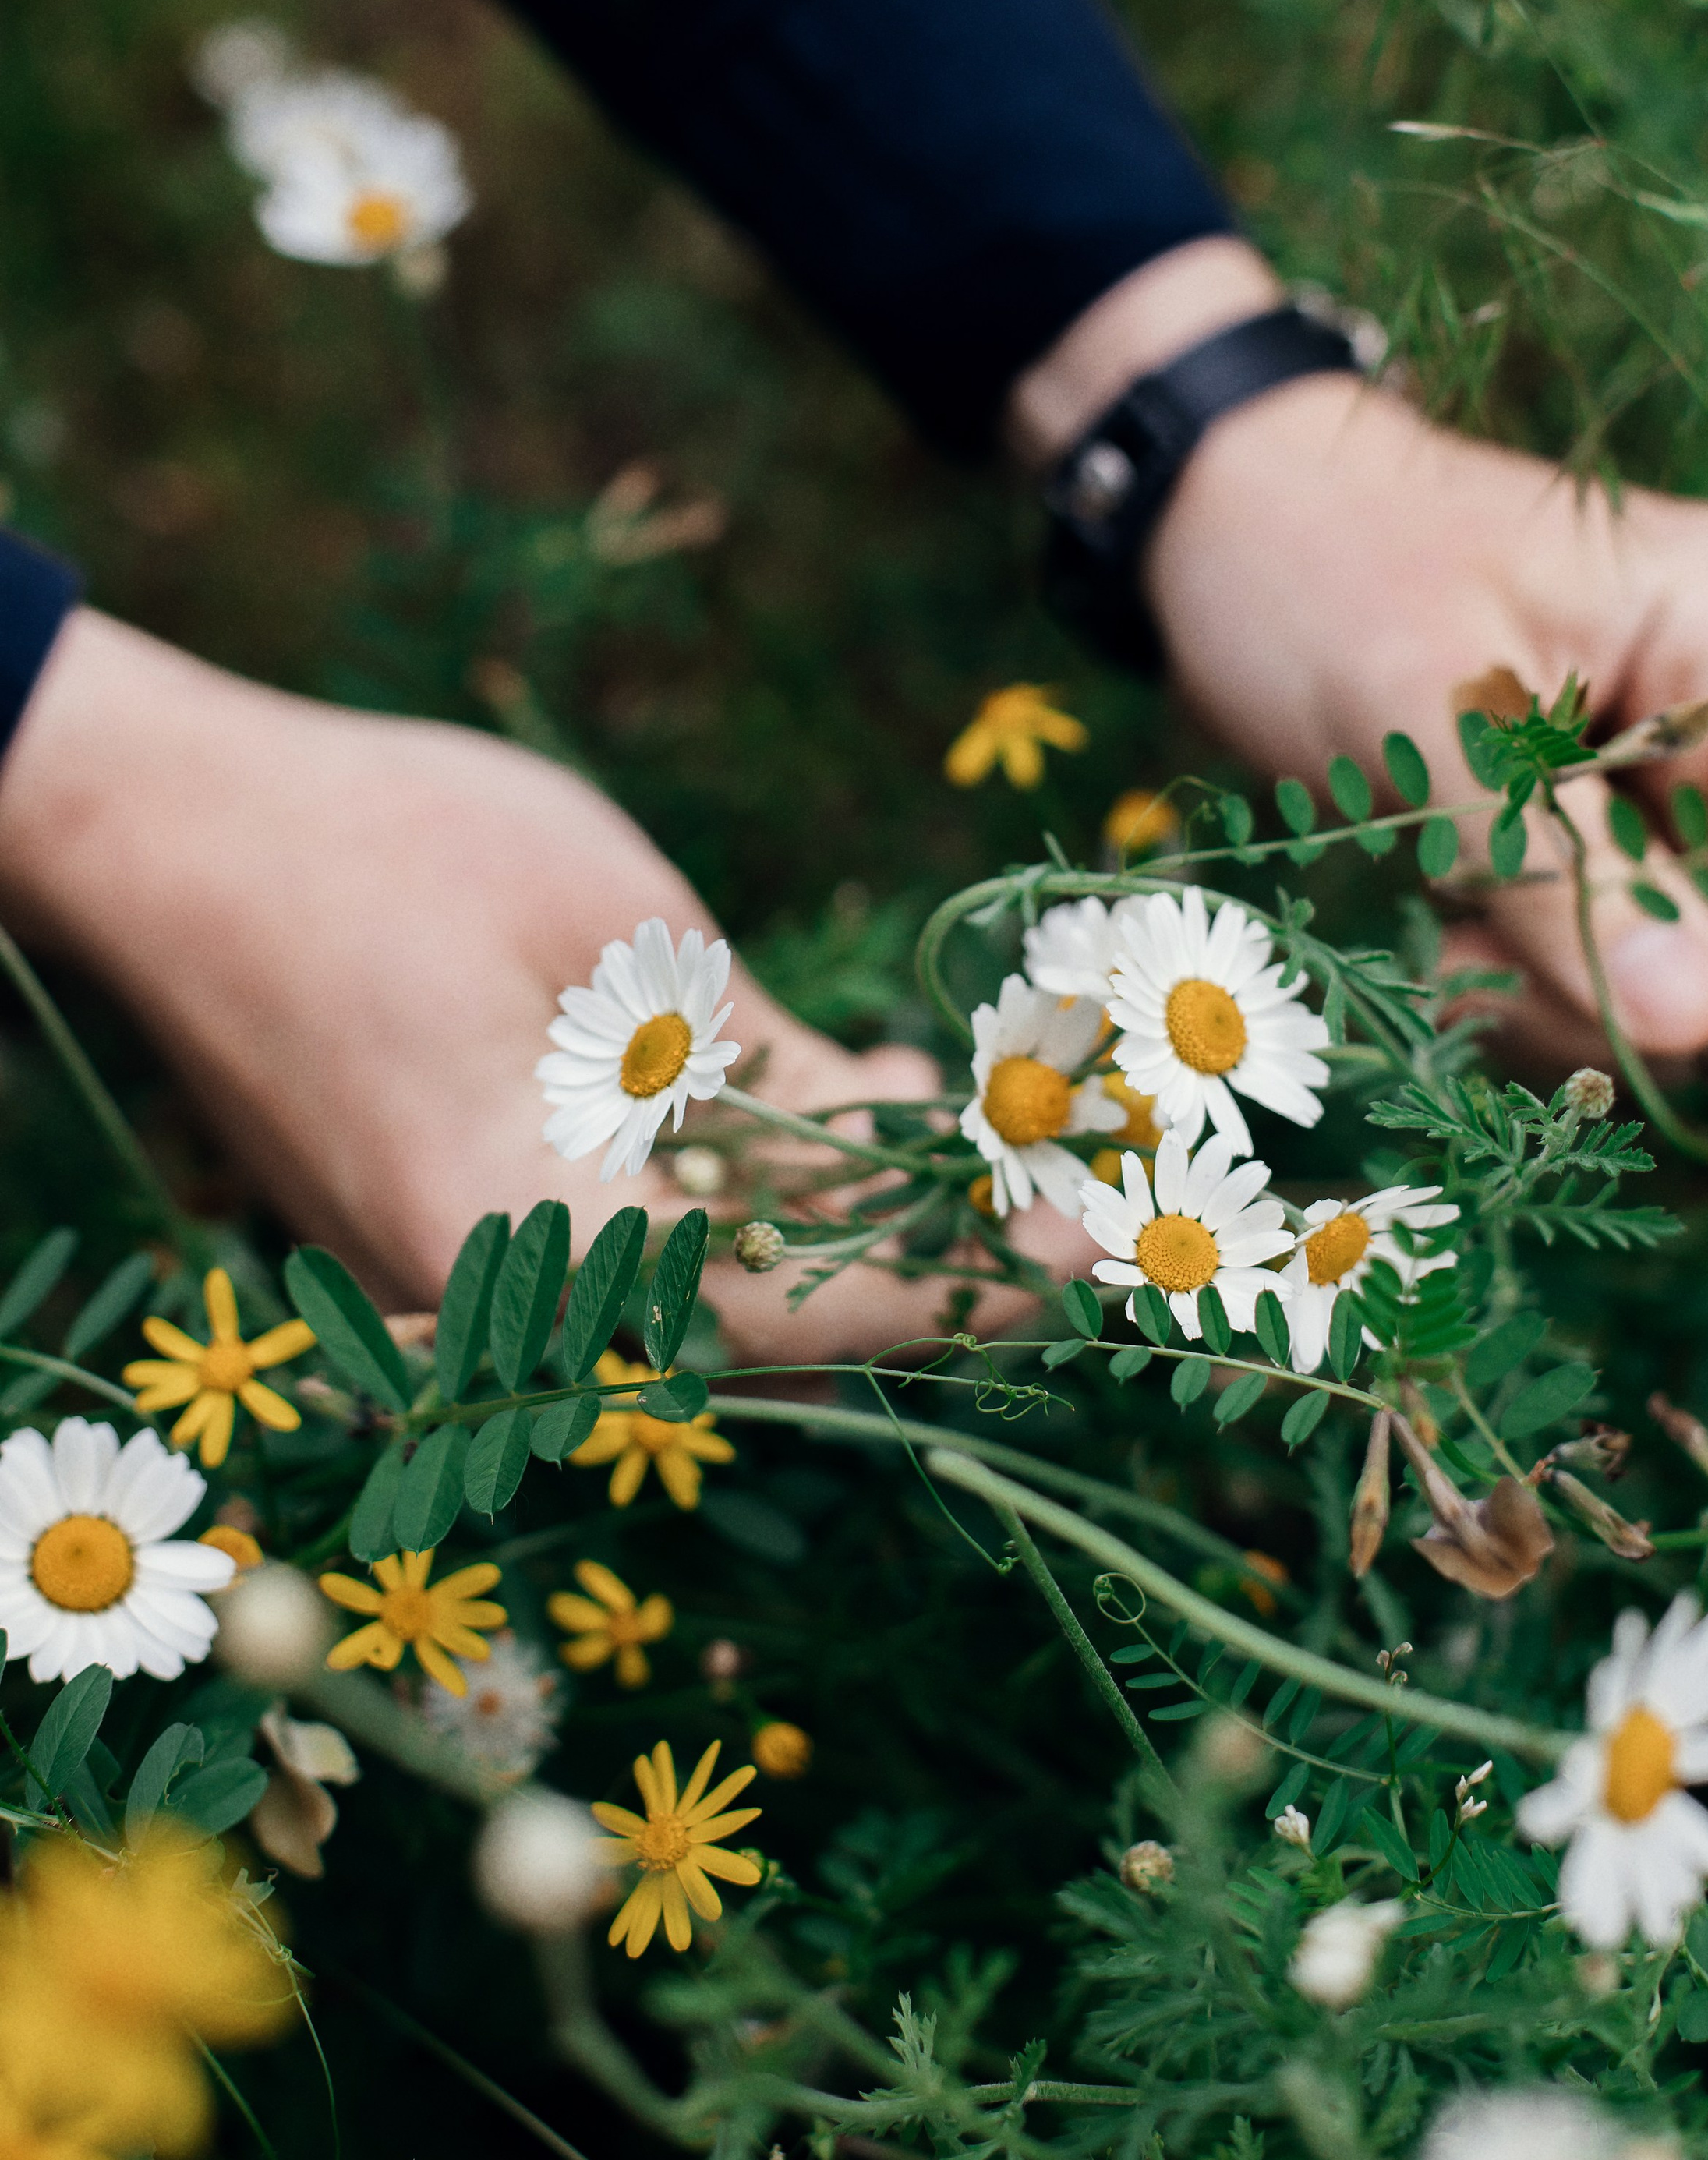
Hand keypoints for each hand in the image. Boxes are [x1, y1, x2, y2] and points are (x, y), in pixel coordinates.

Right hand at [0, 613, 1085, 1353]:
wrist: (169, 828)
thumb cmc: (388, 841)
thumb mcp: (621, 926)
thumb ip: (762, 1062)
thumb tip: (908, 1141)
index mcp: (520, 1234)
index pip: (784, 1315)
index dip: (951, 1285)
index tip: (1086, 1248)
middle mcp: (490, 1295)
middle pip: (756, 1331)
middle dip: (923, 1261)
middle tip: (1075, 1191)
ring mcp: (465, 1272)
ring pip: (708, 1294)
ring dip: (850, 1223)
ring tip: (985, 1123)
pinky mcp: (458, 1222)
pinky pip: (641, 1247)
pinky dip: (756, 1193)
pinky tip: (848, 1093)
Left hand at [1143, 371, 1707, 1199]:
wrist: (1217, 510)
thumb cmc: (1318, 561)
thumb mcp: (1419, 709)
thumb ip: (1553, 864)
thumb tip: (1698, 1026)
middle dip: (1643, 1004)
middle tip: (1479, 968)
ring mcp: (1666, 778)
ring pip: (1682, 978)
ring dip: (1560, 997)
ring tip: (1435, 925)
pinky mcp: (1593, 834)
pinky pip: (1599, 965)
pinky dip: (1518, 981)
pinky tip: (1430, 924)